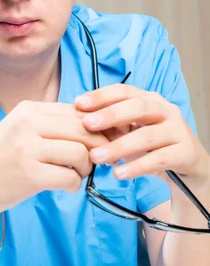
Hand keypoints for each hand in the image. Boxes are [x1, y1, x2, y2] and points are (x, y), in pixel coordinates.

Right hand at [0, 100, 109, 219]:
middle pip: (84, 129)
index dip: (97, 128)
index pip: (77, 111)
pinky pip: (70, 178)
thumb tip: (97, 127)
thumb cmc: (0, 159)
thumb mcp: (21, 130)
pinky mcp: (29, 175)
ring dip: (86, 168)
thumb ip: (52, 126)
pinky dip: (74, 185)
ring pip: (80, 153)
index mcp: (28, 109)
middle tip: (95, 161)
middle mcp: (27, 124)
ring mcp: (27, 149)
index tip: (100, 144)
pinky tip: (66, 187)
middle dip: (97, 147)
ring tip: (76, 174)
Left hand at [74, 85, 209, 188]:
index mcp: (149, 100)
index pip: (124, 91)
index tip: (78, 104)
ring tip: (96, 157)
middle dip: (110, 115)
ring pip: (147, 136)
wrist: (188, 165)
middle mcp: (165, 110)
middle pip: (138, 107)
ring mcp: (178, 130)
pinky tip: (119, 173)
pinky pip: (159, 159)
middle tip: (86, 124)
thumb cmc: (153, 146)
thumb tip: (78, 122)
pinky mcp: (186, 152)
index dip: (101, 96)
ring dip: (119, 146)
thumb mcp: (130, 132)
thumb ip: (109, 127)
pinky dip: (137, 167)